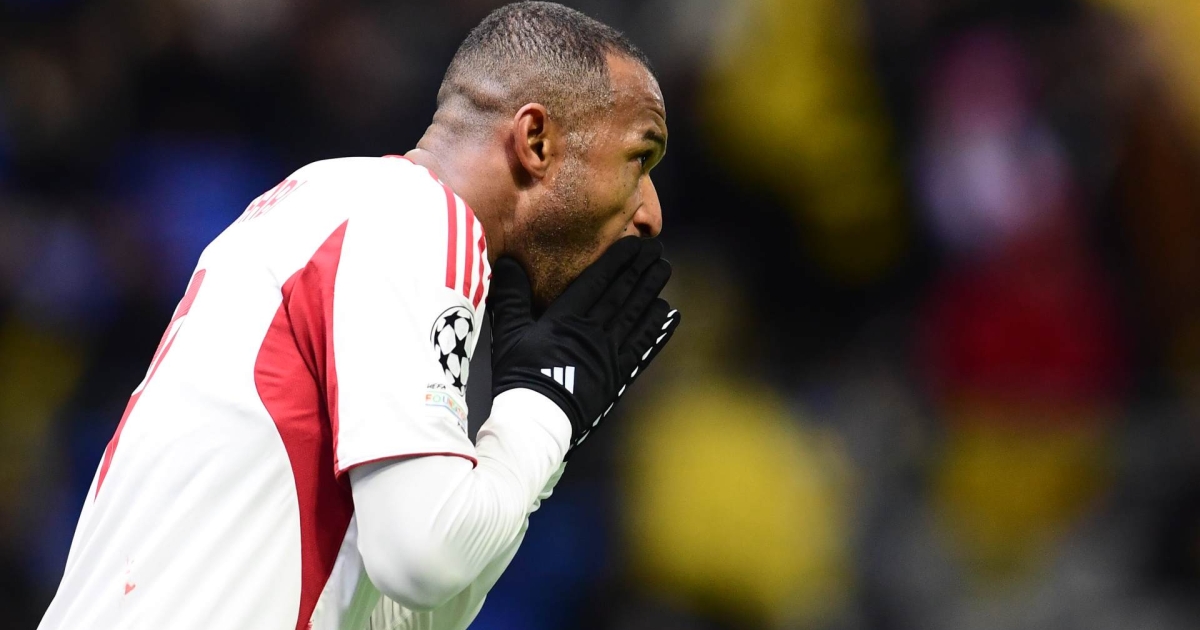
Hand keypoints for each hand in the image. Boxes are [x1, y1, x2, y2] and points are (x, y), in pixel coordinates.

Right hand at [489, 237, 679, 451]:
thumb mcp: (507, 333)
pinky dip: (657, 328)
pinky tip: (669, 313)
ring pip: (635, 315)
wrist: (537, 421)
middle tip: (657, 250)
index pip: (598, 281)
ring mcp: (609, 353)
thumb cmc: (519, 376)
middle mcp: (593, 332)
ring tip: (664, 270)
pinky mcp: (618, 374)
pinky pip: (642, 346)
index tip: (634, 243)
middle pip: (622, 294)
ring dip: (651, 291)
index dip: (617, 260)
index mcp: (566, 319)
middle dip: (640, 269)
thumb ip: (511, 296)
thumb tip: (506, 261)